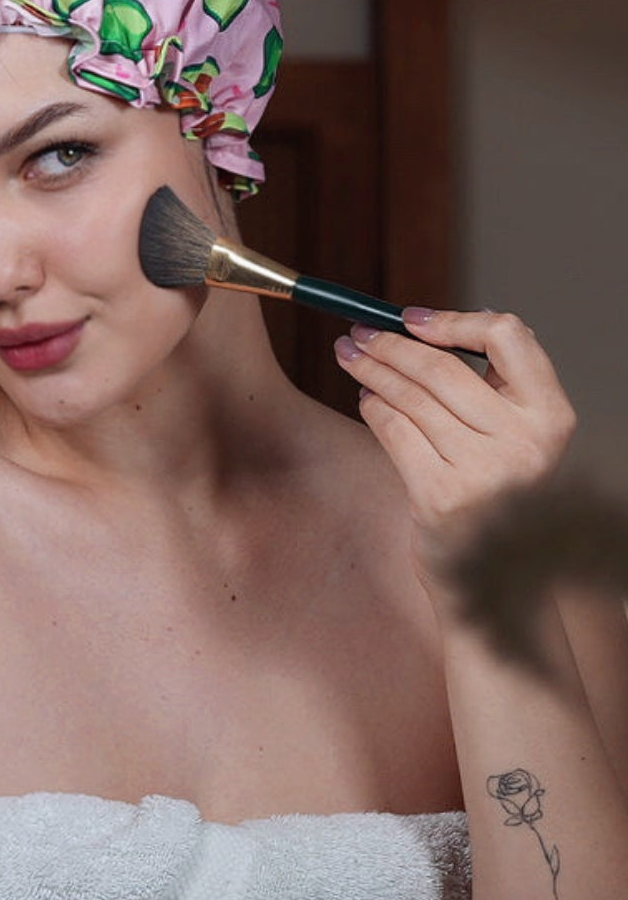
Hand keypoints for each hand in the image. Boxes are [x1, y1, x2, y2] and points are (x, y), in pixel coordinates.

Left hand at [333, 308, 575, 590]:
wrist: (496, 580)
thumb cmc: (497, 494)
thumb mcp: (515, 439)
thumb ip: (490, 389)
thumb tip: (424, 327)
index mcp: (552, 416)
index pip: (510, 337)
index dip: (455, 320)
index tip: (410, 319)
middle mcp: (526, 442)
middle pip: (442, 368)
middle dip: (389, 344)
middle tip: (356, 331)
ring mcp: (484, 473)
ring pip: (411, 399)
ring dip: (371, 371)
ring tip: (348, 356)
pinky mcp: (442, 499)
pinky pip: (395, 433)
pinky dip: (373, 409)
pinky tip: (364, 399)